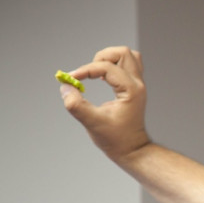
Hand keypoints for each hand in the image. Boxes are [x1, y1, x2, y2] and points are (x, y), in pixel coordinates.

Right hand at [61, 46, 151, 161]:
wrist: (132, 149)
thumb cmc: (116, 139)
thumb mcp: (93, 123)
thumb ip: (77, 105)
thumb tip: (65, 87)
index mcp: (131, 91)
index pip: (107, 67)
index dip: (86, 70)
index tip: (70, 79)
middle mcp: (138, 84)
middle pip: (123, 53)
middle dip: (101, 58)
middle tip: (88, 72)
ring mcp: (138, 84)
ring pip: (128, 56)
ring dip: (109, 59)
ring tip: (95, 72)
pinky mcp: (134, 87)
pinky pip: (127, 65)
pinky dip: (112, 65)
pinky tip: (101, 77)